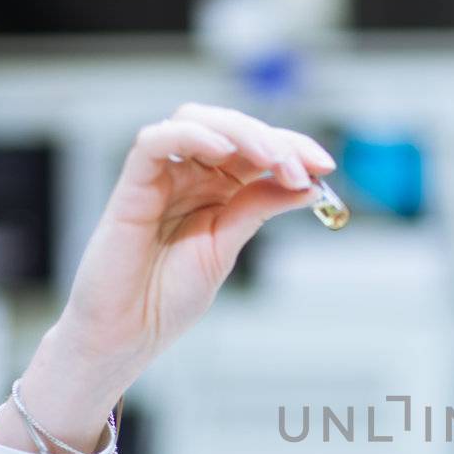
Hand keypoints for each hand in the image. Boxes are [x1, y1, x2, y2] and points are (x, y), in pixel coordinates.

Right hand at [59, 103, 335, 383]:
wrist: (127, 333)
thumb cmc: (168, 296)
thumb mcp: (227, 247)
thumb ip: (259, 208)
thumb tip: (309, 184)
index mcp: (218, 189)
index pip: (257, 150)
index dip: (293, 148)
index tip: (326, 166)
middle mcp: (190, 175)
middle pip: (232, 128)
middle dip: (274, 140)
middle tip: (303, 167)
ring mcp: (161, 176)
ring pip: (197, 120)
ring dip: (241, 133)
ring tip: (272, 159)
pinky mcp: (132, 185)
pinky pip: (154, 143)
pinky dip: (190, 135)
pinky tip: (221, 150)